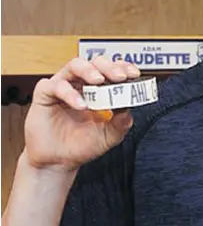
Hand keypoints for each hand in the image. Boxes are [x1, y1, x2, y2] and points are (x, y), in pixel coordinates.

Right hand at [23, 56, 140, 171]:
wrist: (58, 162)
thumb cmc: (82, 145)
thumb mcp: (109, 136)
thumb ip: (121, 123)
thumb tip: (129, 109)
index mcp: (99, 88)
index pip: (113, 70)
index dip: (123, 68)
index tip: (134, 74)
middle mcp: (81, 83)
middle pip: (95, 62)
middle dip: (109, 66)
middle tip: (120, 77)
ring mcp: (63, 87)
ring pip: (75, 65)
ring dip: (89, 70)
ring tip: (99, 81)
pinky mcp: (45, 94)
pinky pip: (56, 85)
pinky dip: (69, 93)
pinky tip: (81, 105)